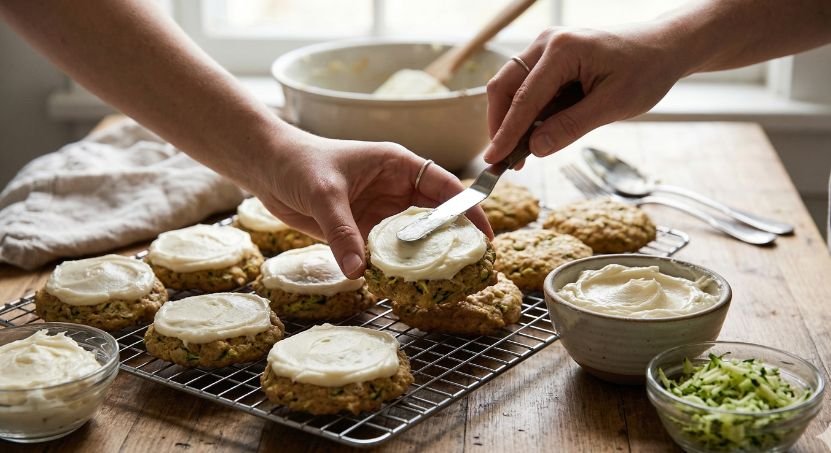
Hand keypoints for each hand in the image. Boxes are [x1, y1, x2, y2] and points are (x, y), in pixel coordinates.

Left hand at [251, 128, 492, 278]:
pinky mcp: (362, 230)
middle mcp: (396, 188)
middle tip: (473, 267)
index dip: (469, 211)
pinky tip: (403, 285)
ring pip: (413, 237)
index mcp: (398, 165)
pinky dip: (395, 267)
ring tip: (445, 282)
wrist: (267, 169)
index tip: (485, 237)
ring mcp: (380, 211)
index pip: (445, 187)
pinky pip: (386, 252)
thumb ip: (342, 232)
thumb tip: (359, 271)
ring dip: (424, 257)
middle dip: (454, 239)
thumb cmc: (299, 164)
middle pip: (437, 215)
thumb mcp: (324, 195)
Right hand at [483, 25, 685, 162]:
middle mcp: (547, 42)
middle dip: (501, 125)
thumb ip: (571, 127)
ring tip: (522, 153)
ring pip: (512, 87)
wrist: (664, 47)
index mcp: (563, 50)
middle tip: (505, 160)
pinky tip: (537, 134)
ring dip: (513, 120)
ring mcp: (546, 47)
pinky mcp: (550, 57)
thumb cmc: (646, 70)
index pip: (524, 98)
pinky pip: (527, 86)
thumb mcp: (613, 105)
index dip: (506, 132)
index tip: (493, 159)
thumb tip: (535, 148)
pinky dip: (527, 112)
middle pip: (505, 87)